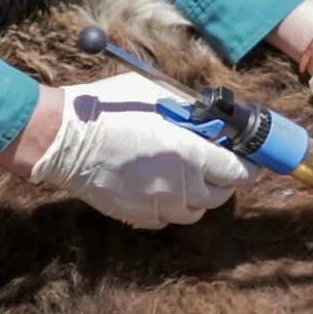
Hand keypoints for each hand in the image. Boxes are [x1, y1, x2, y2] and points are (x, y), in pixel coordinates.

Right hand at [0, 73, 259, 228]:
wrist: (62, 138)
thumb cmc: (108, 109)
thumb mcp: (156, 95)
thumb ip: (188, 109)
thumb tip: (211, 118)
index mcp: (188, 153)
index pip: (237, 171)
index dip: (248, 165)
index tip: (250, 159)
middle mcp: (177, 185)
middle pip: (220, 194)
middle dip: (225, 179)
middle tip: (219, 163)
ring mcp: (155, 204)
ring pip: (195, 211)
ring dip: (200, 195)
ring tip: (190, 175)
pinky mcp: (136, 216)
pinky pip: (167, 219)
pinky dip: (172, 206)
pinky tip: (163, 187)